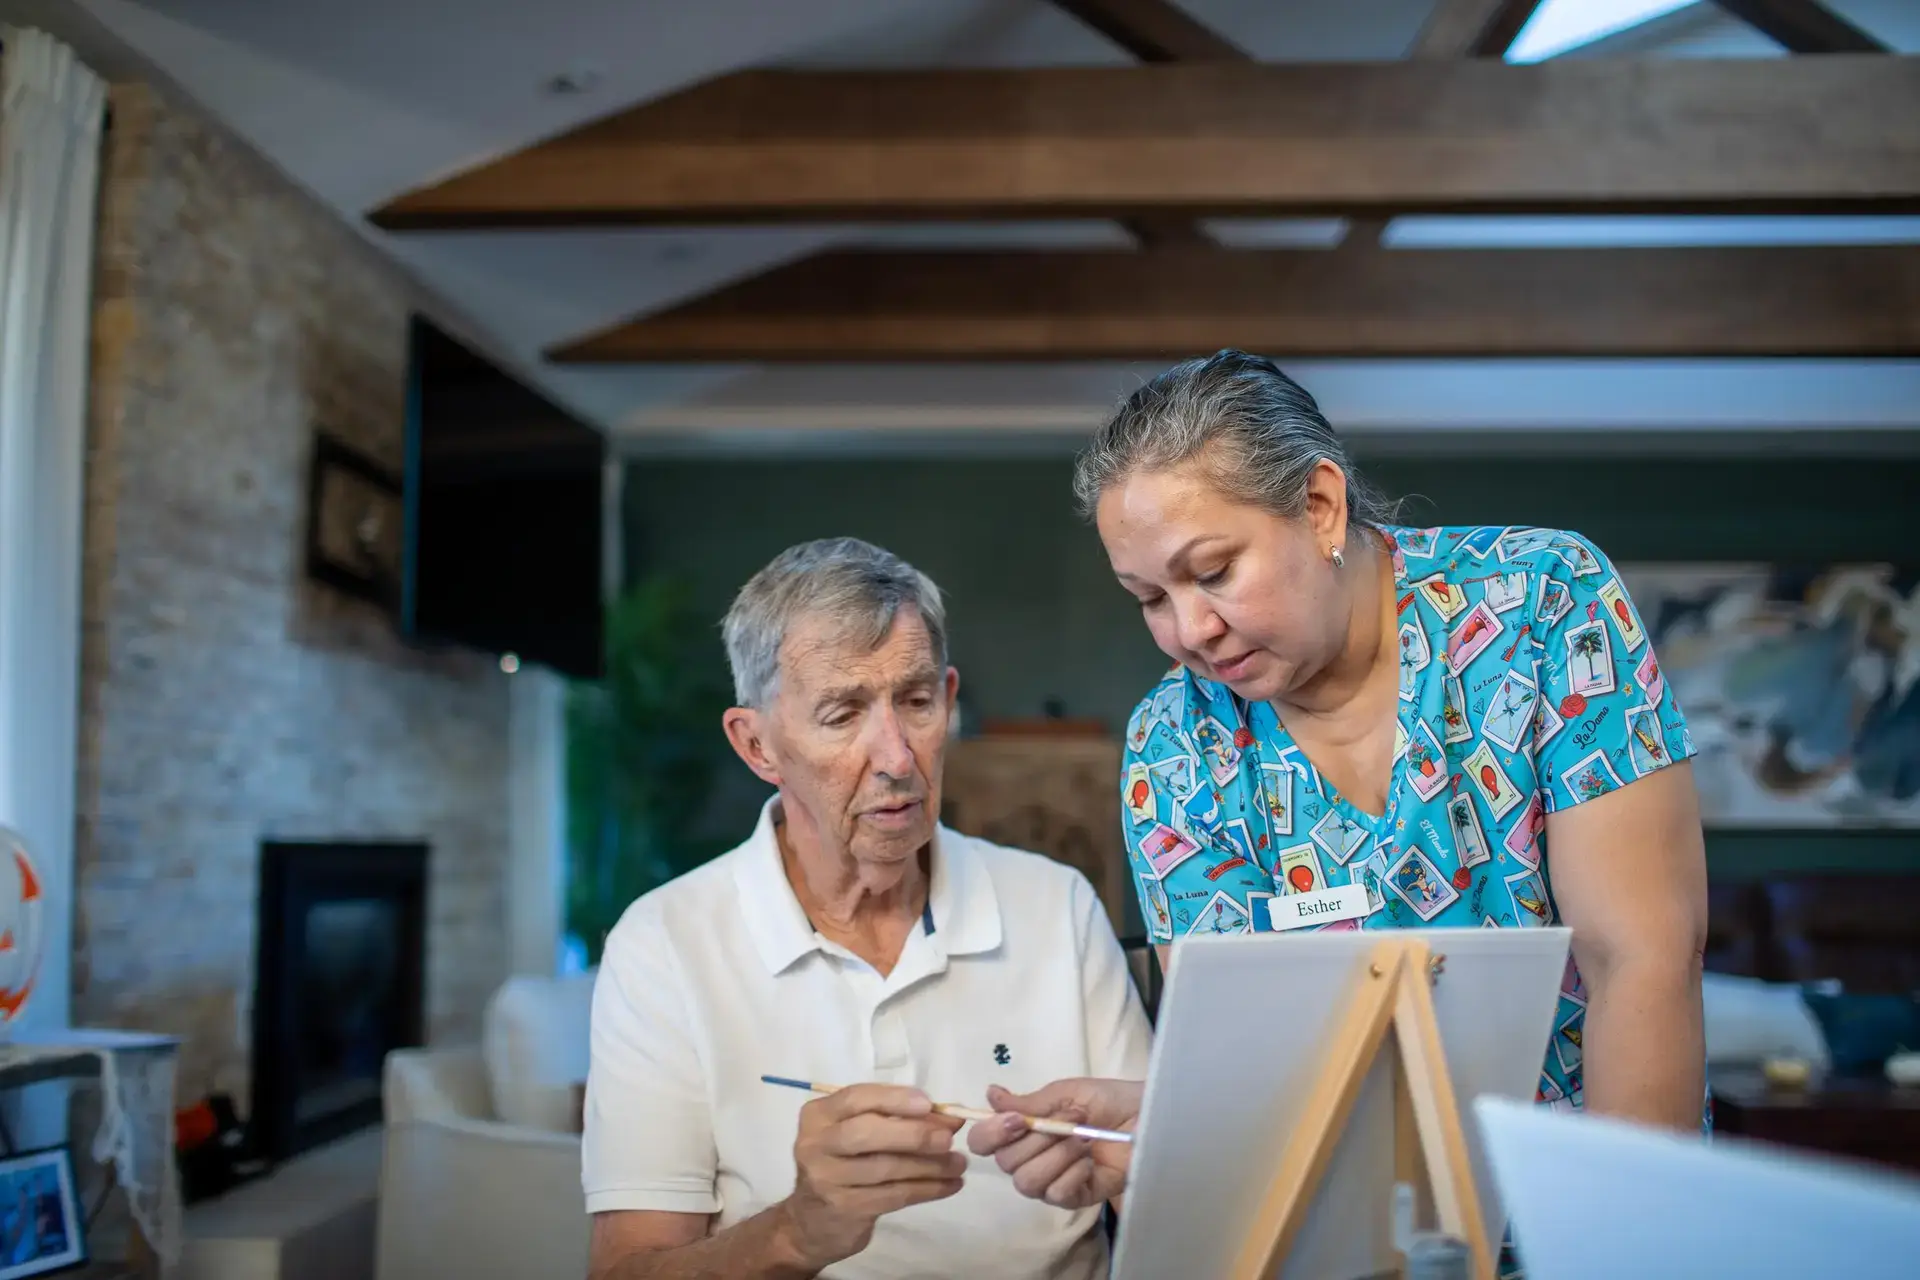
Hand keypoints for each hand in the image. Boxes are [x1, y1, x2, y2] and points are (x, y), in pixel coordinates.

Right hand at [777, 1084, 966, 1269]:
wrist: (812, 1224)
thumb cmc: (843, 1166)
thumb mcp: (858, 1135)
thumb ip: (894, 1120)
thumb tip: (948, 1118)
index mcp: (819, 1115)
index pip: (856, 1098)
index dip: (894, 1099)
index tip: (928, 1103)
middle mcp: (816, 1144)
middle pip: (866, 1133)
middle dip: (912, 1134)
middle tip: (948, 1138)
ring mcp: (827, 1179)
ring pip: (885, 1168)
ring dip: (929, 1166)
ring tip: (958, 1164)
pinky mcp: (845, 1209)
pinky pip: (893, 1196)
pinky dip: (927, 1189)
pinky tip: (949, 1185)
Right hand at [967, 1077, 1143, 1210]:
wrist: (1146, 1117)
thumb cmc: (1108, 1101)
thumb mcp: (1066, 1093)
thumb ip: (1029, 1102)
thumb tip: (990, 1093)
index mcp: (1023, 1131)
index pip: (984, 1142)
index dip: (992, 1133)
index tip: (1019, 1121)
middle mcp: (1031, 1159)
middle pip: (1006, 1163)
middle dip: (1038, 1138)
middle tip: (1072, 1120)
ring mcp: (1051, 1181)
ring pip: (1027, 1182)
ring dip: (1056, 1156)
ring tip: (1084, 1140)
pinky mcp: (1075, 1198)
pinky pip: (1056, 1194)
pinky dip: (1073, 1174)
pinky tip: (1091, 1162)